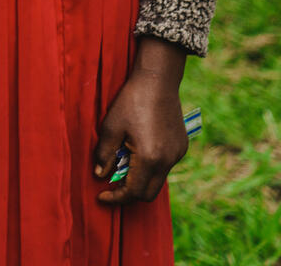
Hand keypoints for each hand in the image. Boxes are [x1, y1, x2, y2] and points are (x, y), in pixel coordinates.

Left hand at [93, 38, 188, 204]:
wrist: (158, 82)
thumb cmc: (131, 101)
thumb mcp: (110, 127)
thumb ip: (104, 154)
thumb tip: (100, 175)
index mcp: (150, 158)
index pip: (133, 192)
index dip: (116, 198)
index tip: (101, 196)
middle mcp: (168, 161)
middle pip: (148, 193)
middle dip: (128, 194)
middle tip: (110, 187)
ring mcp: (177, 155)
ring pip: (158, 181)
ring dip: (139, 180)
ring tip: (120, 164)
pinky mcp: (181, 147)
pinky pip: (165, 167)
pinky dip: (150, 168)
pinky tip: (135, 152)